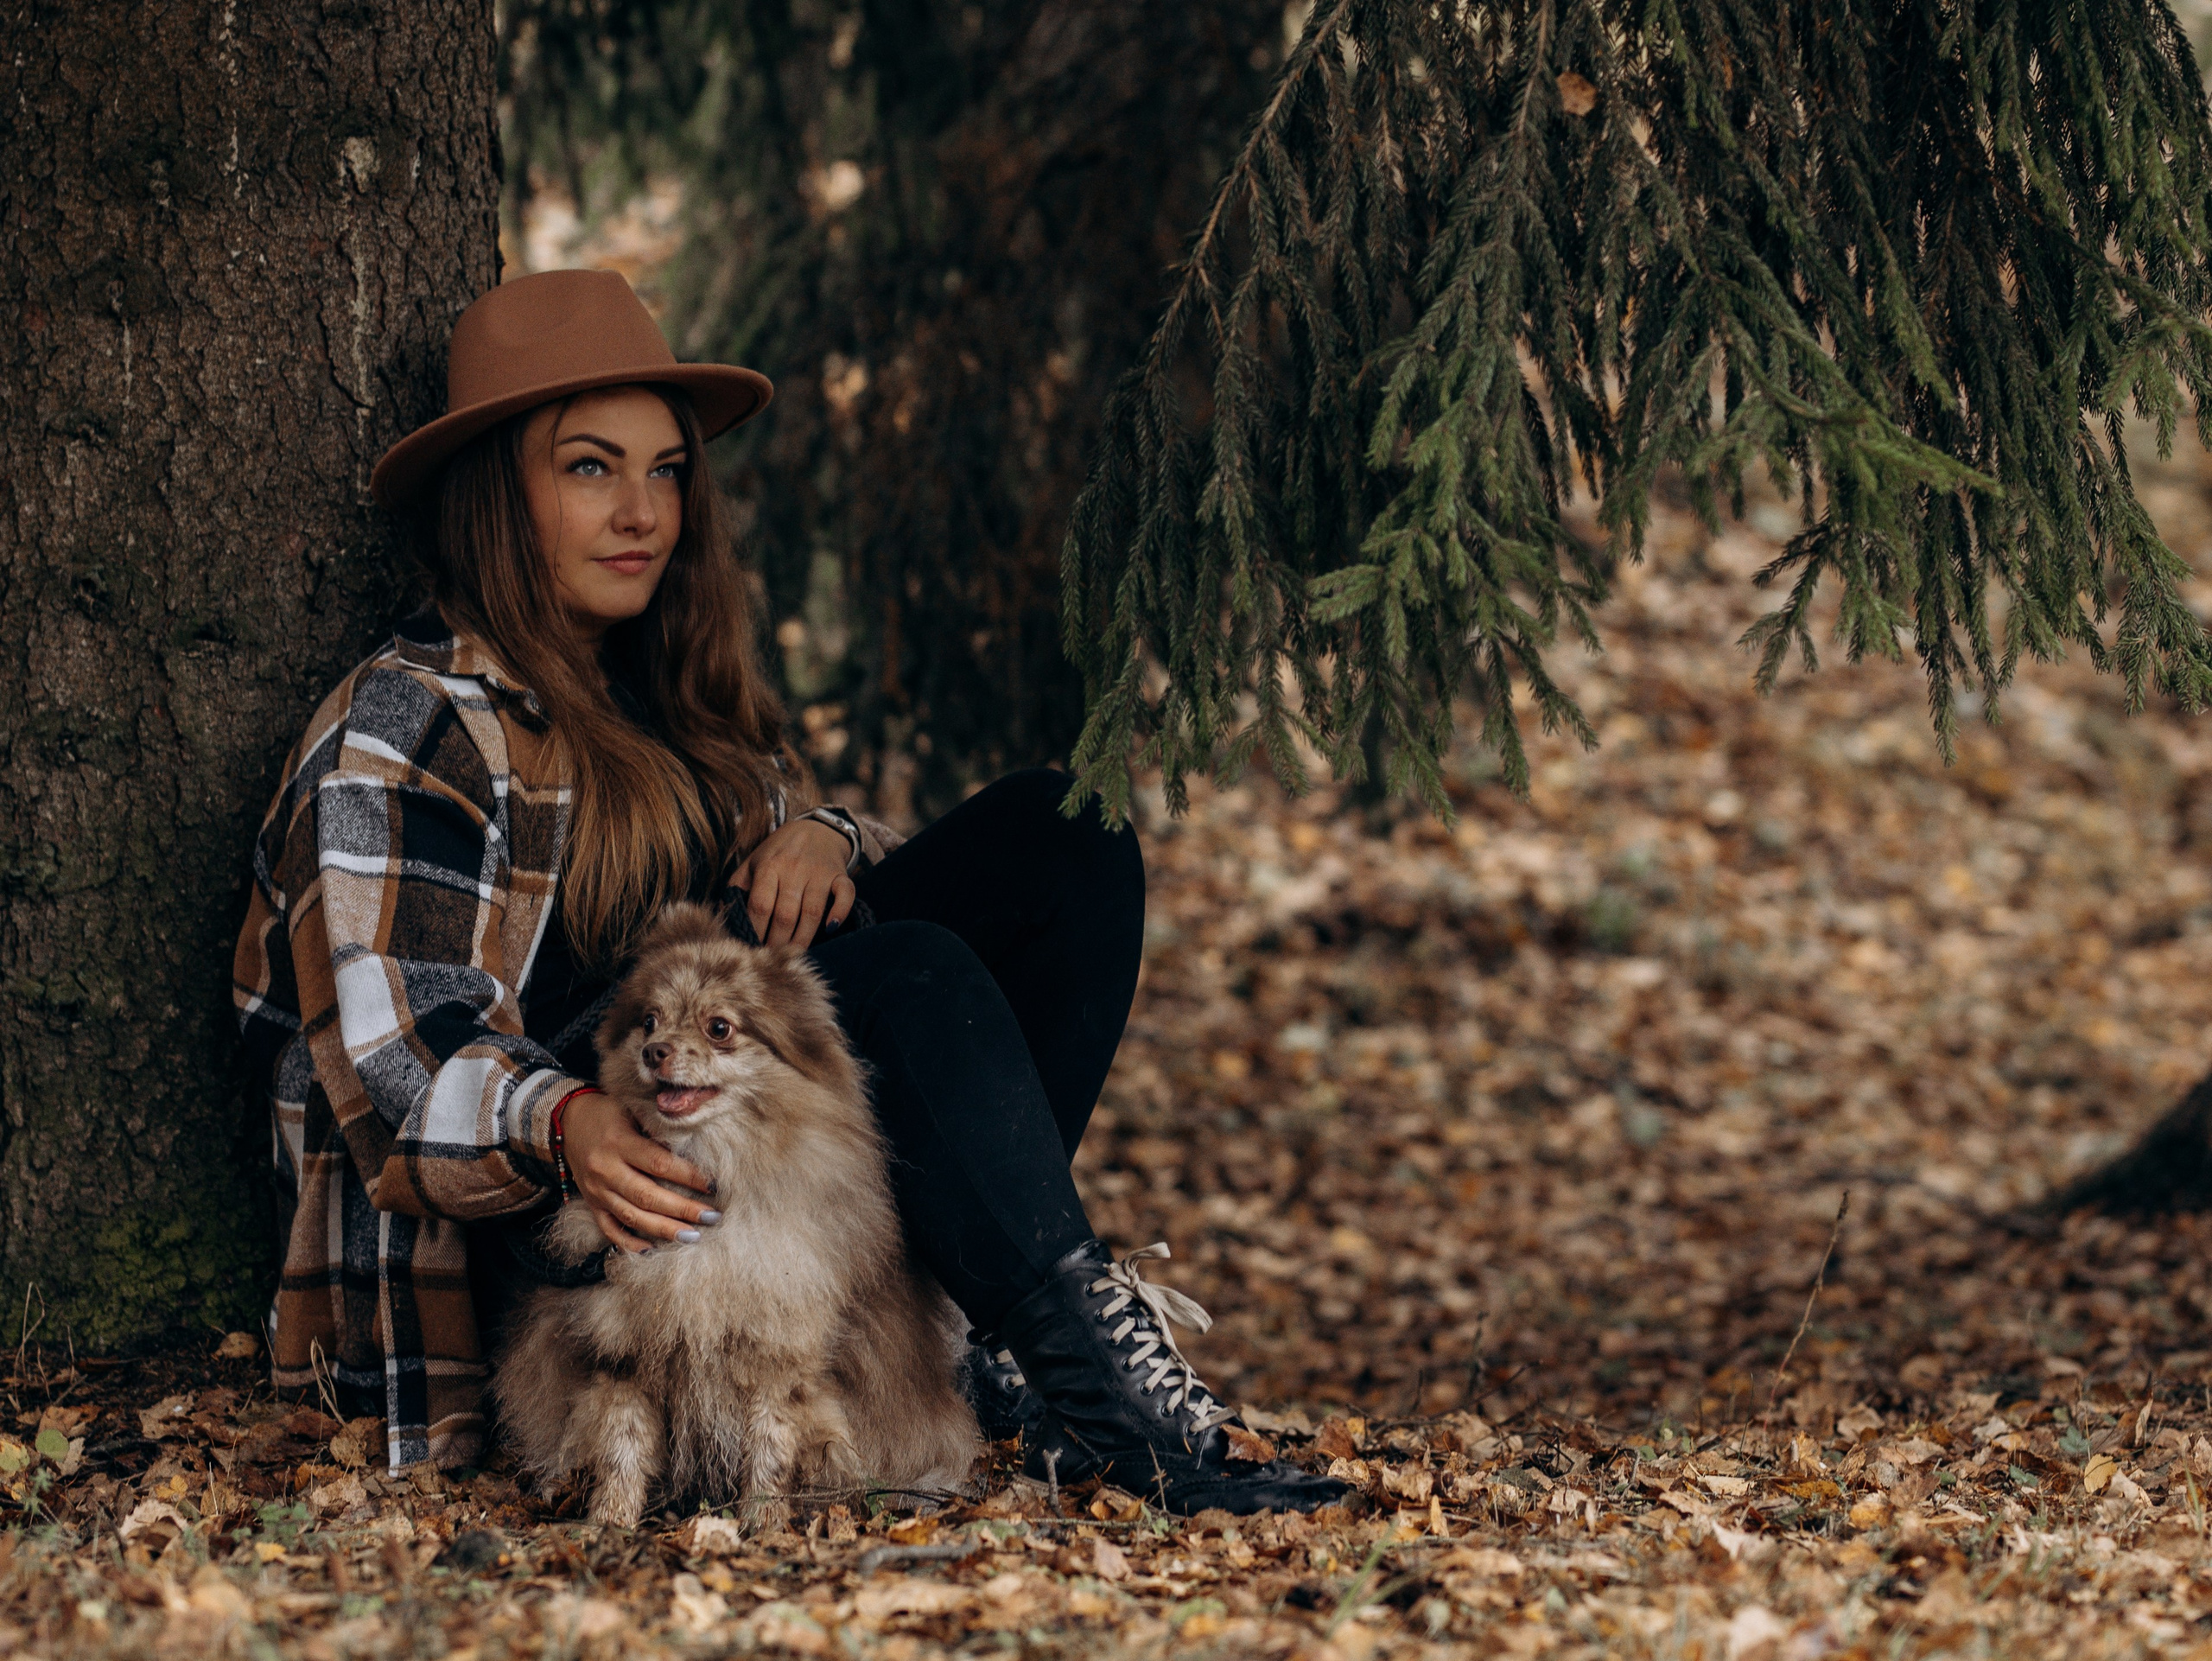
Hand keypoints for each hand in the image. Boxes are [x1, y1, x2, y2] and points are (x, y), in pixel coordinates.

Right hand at [561, 1091, 716, 1252]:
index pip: (659, 1164)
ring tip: (693, 1236)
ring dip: (664, 1229)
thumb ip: (659, 1129)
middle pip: (648, 1196)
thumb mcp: (633, 1110)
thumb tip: (698, 1148)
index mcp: (619, 1143)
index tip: (714, 1185)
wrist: (568, 1121)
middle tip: (712, 1216)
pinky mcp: (592, 1204)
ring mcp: (596, 1191)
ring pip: (631, 1216)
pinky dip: (629, 1242)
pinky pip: (609, 1229)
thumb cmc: (610, 1112)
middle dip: (683, 1209)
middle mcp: (606, 1170)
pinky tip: (652, 1251)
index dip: (689, 1176)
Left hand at [729, 818, 855, 947]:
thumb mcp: (753, 861)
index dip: (755, 930)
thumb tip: (725, 915)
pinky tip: (830, 929)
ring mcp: (819, 872)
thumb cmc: (779, 851)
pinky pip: (845, 895)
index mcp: (768, 866)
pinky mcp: (840, 874)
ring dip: (803, 938)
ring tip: (794, 954)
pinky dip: (840, 912)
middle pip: (785, 914)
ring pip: (812, 912)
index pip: (759, 905)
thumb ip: (738, 886)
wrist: (815, 828)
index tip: (751, 948)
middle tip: (772, 958)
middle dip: (777, 941)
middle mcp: (794, 869)